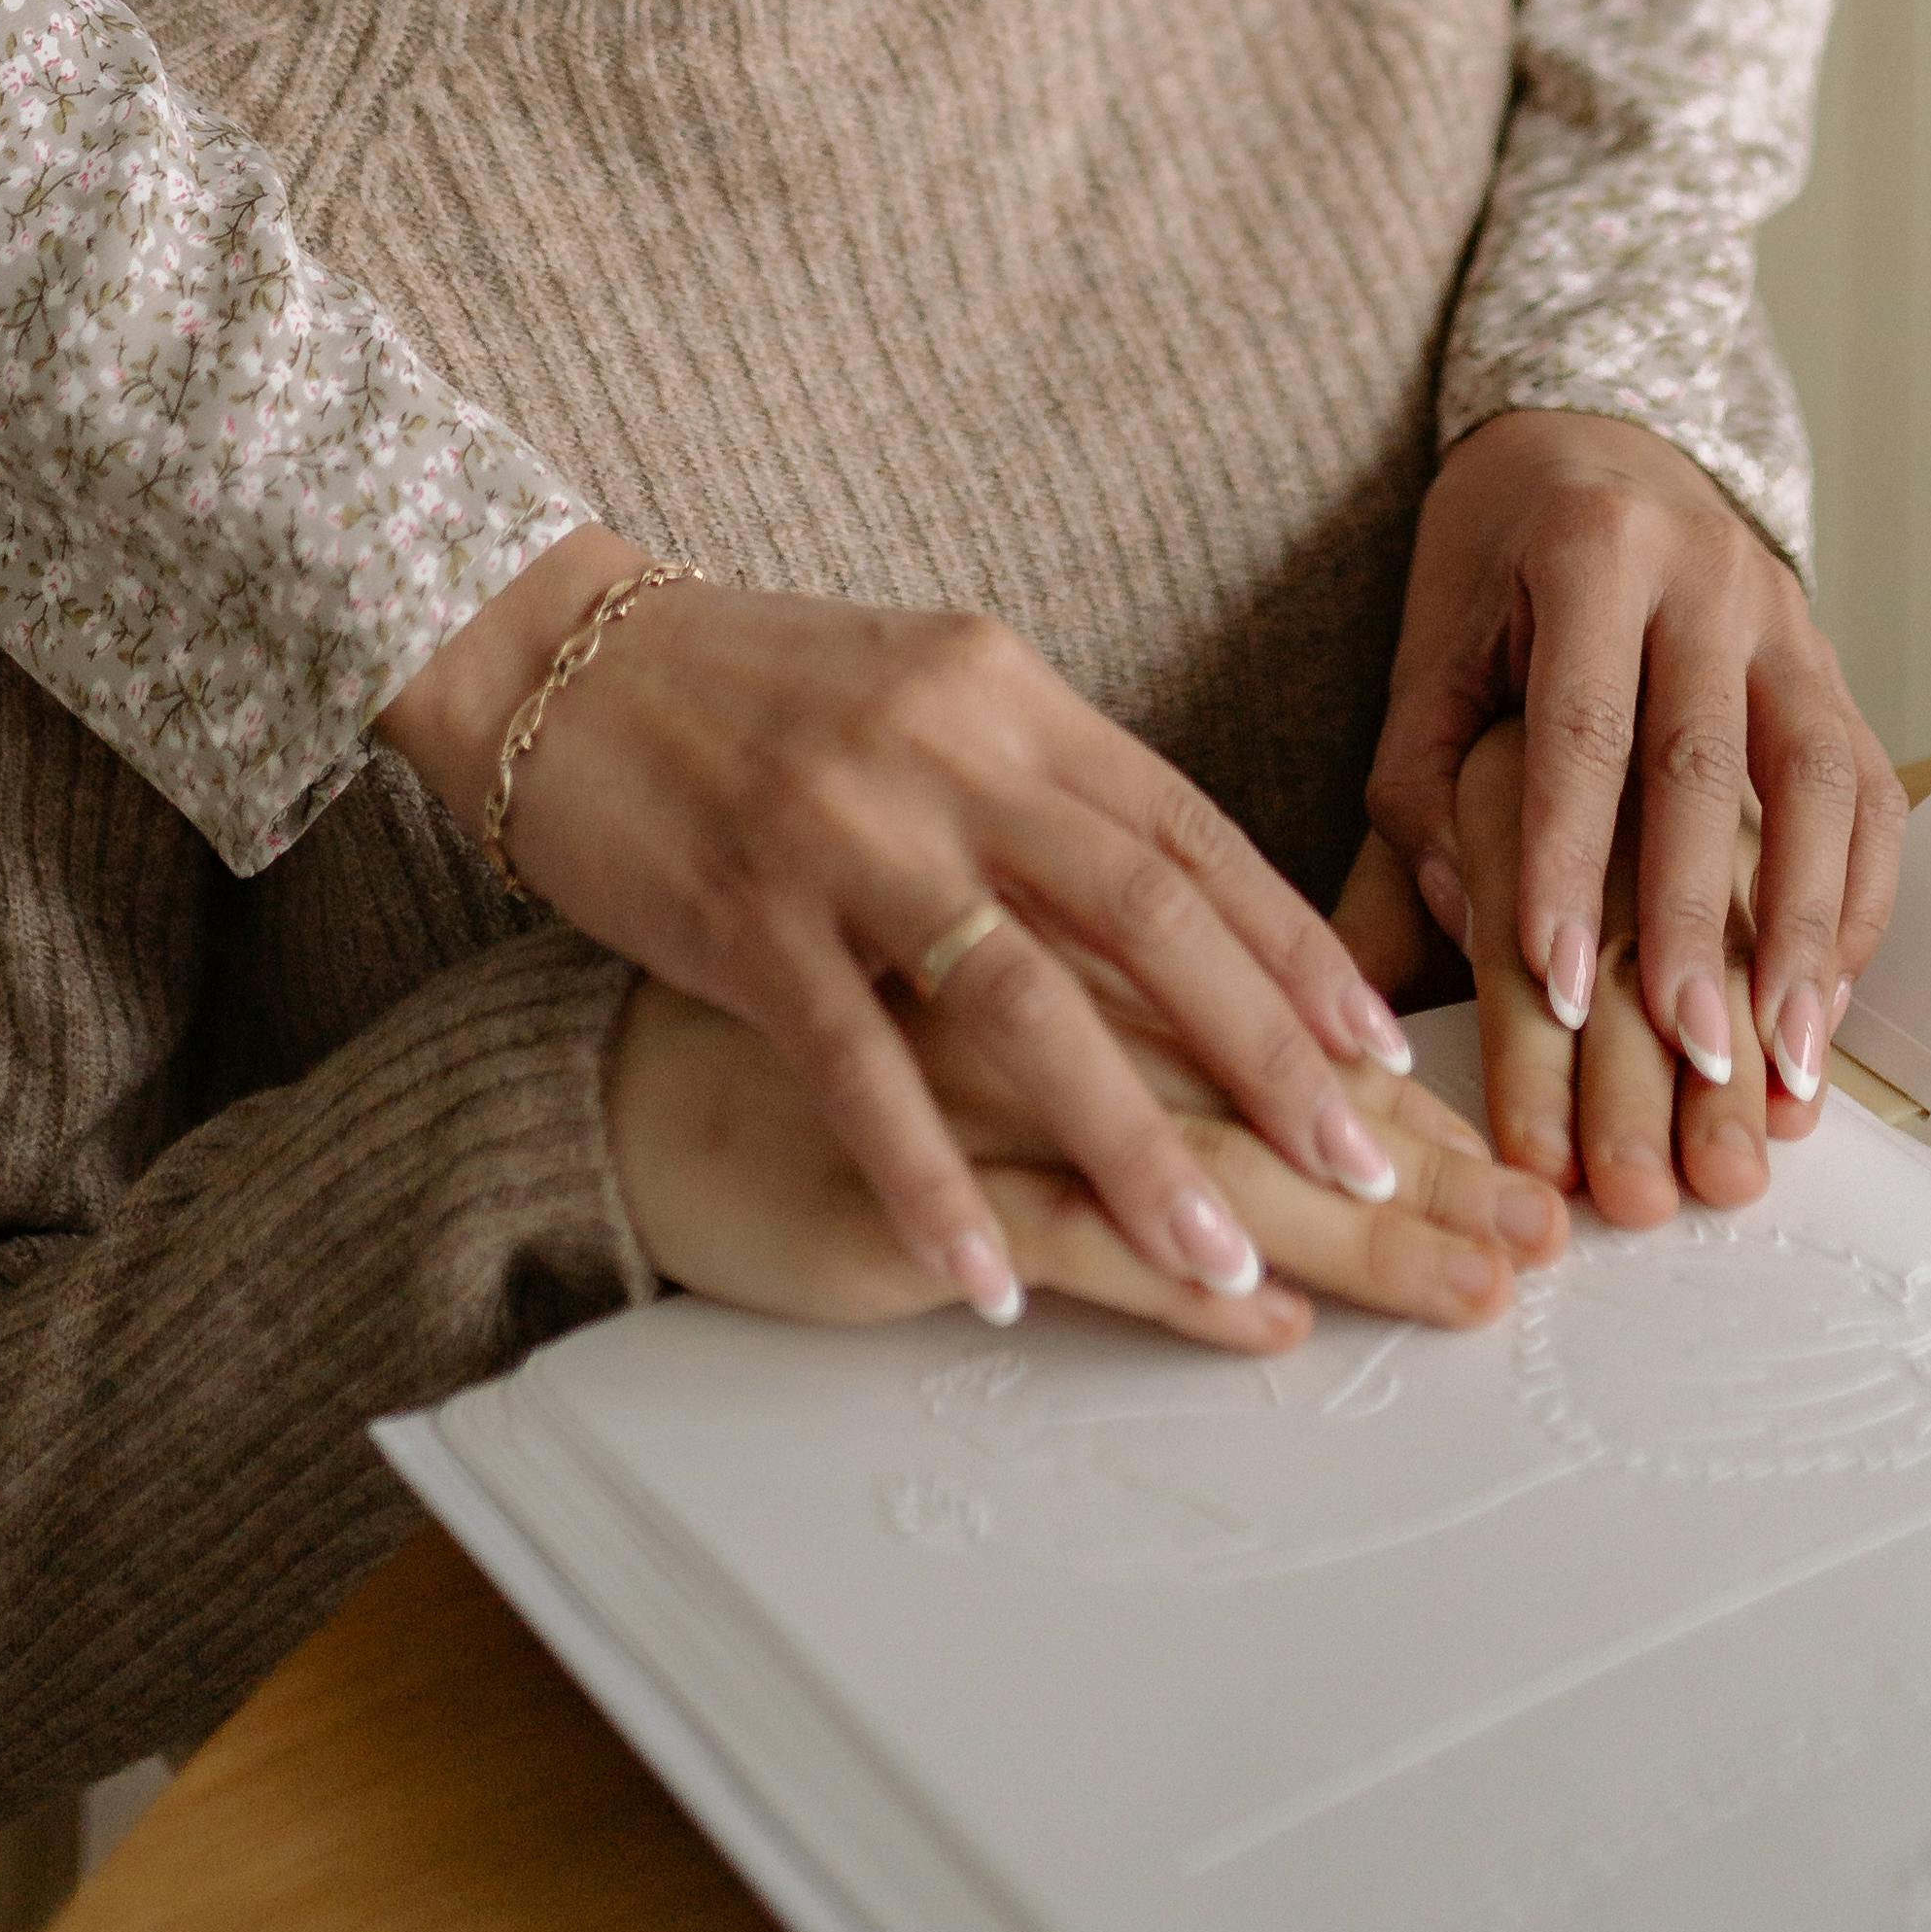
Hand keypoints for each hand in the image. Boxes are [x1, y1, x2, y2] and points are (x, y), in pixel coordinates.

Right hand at [383, 538, 1420, 1333]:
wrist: (550, 649)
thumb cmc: (749, 688)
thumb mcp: (923, 694)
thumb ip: (1038, 788)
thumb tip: (1177, 903)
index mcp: (1005, 692)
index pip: (1188, 830)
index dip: (1293, 947)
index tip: (1380, 1056)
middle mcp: (946, 750)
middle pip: (1147, 913)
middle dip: (1267, 1055)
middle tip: (1362, 1170)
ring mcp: (845, 834)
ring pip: (1027, 1004)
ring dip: (1134, 1143)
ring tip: (1216, 1258)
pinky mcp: (743, 918)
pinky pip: (862, 1073)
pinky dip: (935, 1185)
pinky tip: (991, 1282)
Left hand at [1365, 412, 1904, 1115]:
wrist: (1590, 445)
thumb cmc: (1493, 560)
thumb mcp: (1428, 646)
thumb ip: (1422, 784)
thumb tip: (1468, 927)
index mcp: (1594, 550)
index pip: (1586, 728)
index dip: (1570, 864)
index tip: (1556, 988)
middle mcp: (1709, 574)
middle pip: (1712, 766)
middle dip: (1700, 922)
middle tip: (1690, 1053)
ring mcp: (1790, 617)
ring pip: (1821, 783)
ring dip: (1807, 930)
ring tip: (1783, 1054)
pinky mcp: (1833, 666)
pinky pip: (1869, 791)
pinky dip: (1856, 901)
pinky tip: (1823, 997)